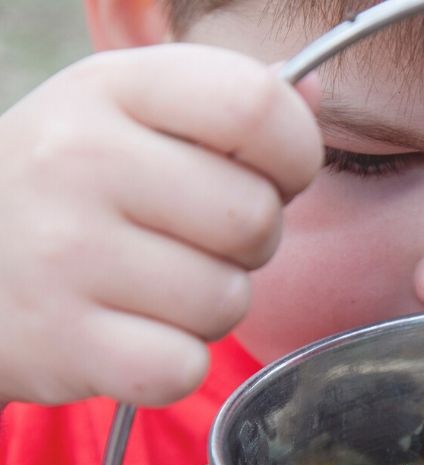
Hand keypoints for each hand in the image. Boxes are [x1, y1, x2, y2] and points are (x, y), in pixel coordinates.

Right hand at [0, 44, 322, 405]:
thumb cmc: (76, 181)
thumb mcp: (134, 111)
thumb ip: (227, 100)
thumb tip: (311, 92)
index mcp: (114, 86)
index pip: (258, 106)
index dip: (295, 152)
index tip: (273, 174)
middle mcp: (78, 157)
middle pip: (255, 216)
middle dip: (252, 240)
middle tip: (200, 239)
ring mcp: (60, 252)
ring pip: (227, 299)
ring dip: (214, 304)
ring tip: (159, 283)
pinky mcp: (59, 340)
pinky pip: (183, 367)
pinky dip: (174, 361)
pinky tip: (135, 331)